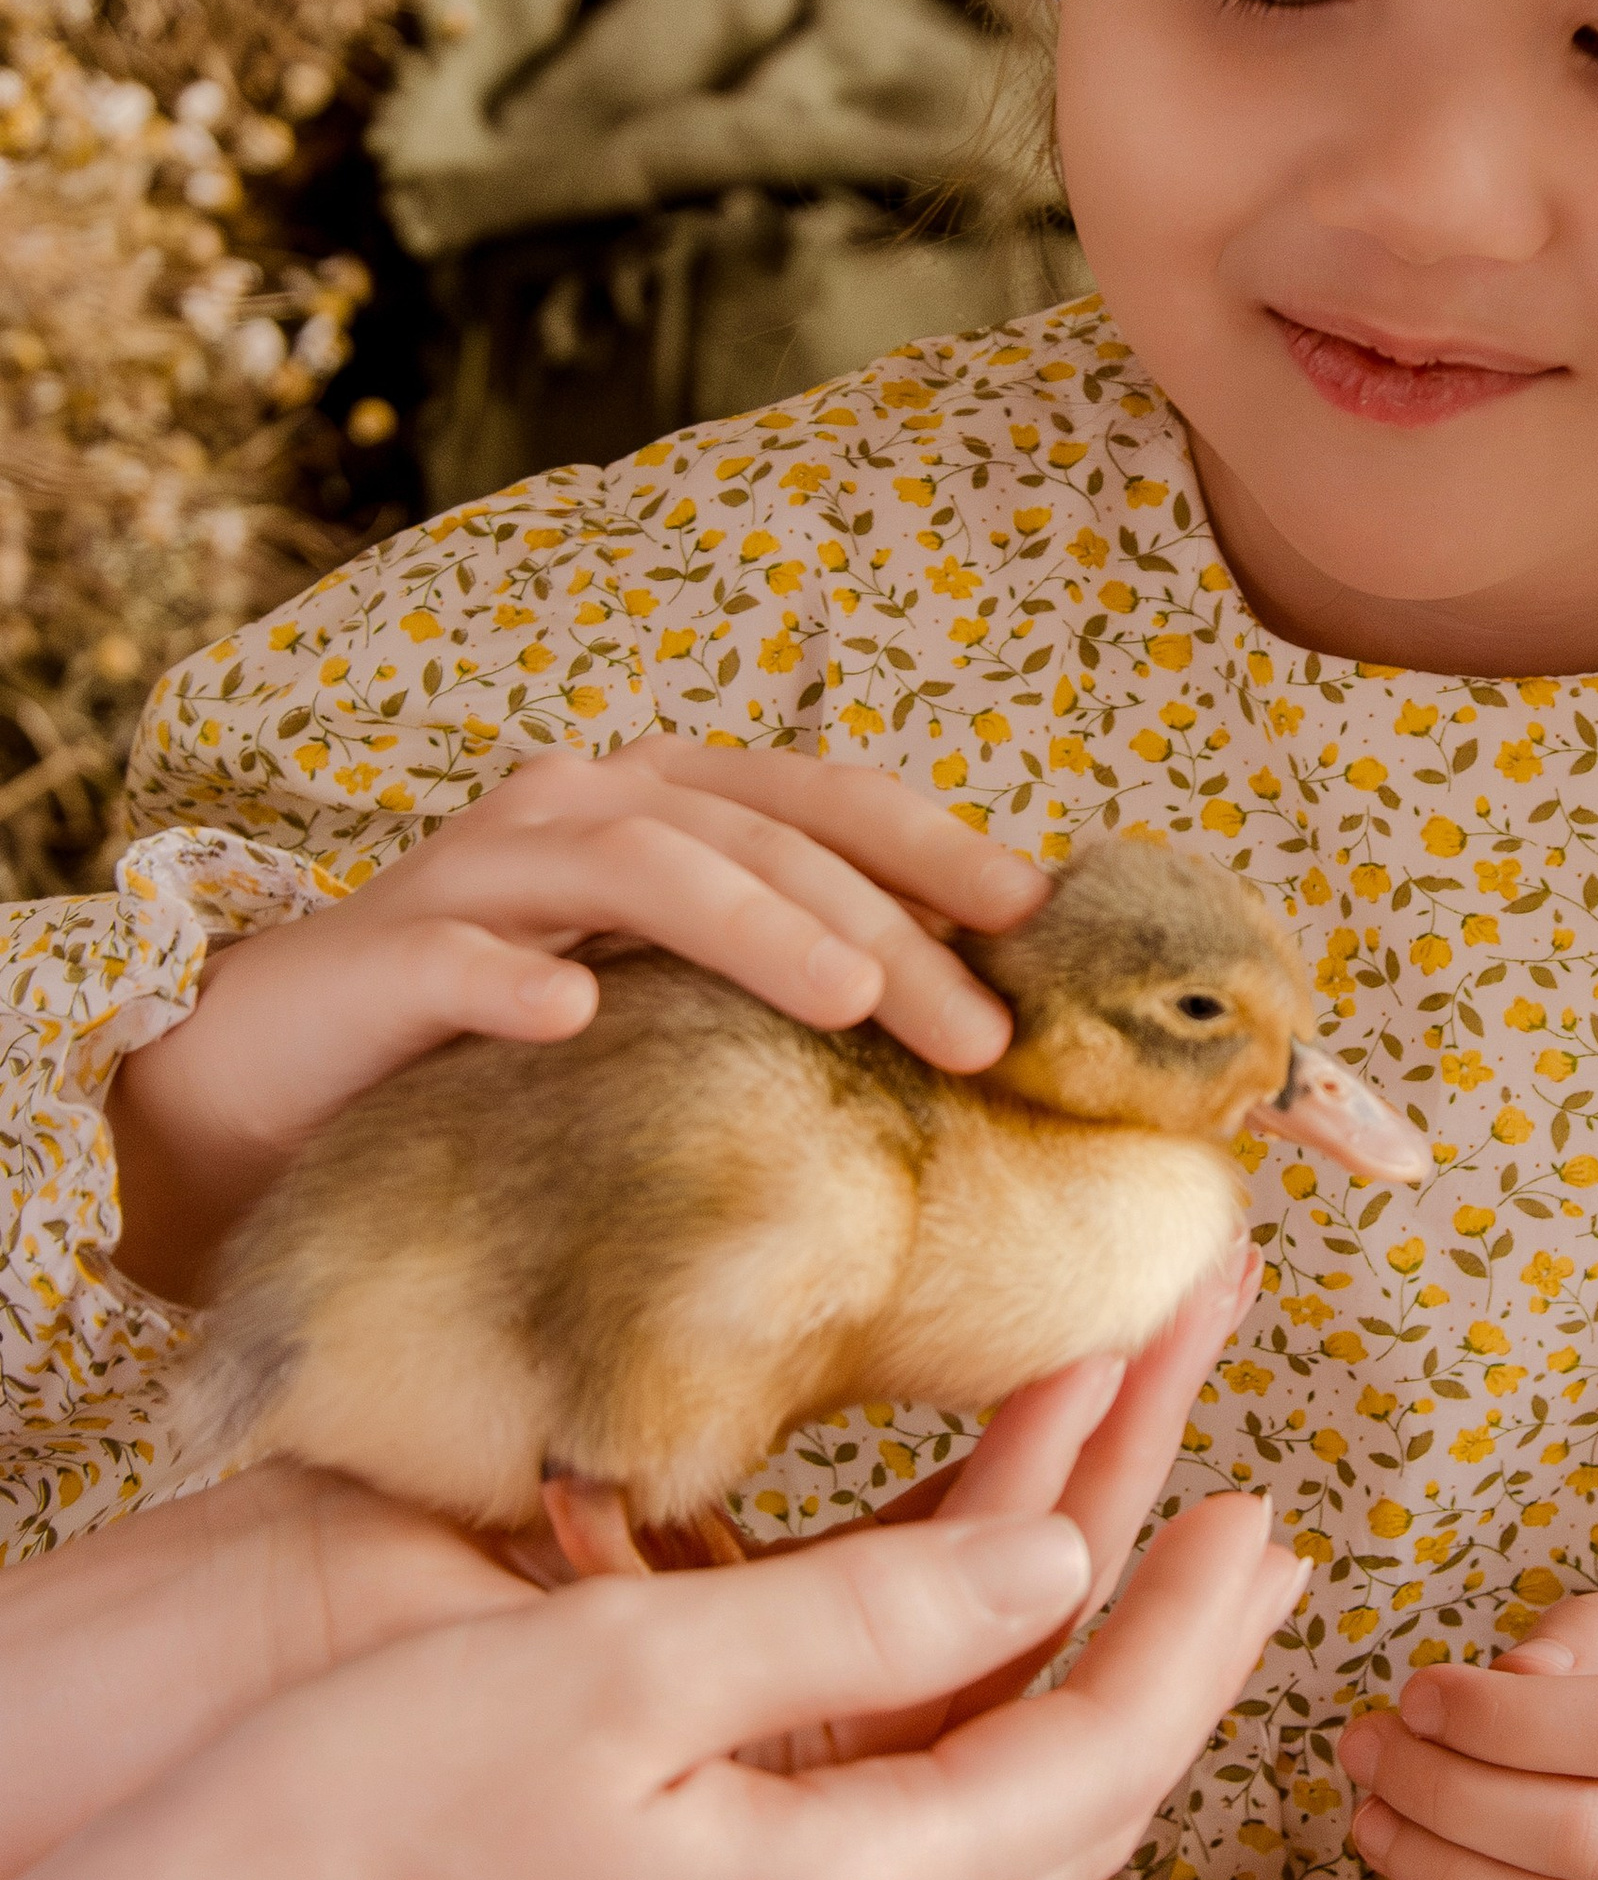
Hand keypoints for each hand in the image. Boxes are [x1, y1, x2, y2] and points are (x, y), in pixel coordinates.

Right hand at [0, 1486, 1300, 1879]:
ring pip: (978, 1782)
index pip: (1091, 1760)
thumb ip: (868, 1616)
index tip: (1265, 1499)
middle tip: (1262, 1506)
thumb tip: (1065, 1567)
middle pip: (1061, 1778)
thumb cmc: (367, 1819)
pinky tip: (972, 1594)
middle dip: (1169, 1628)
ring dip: (1068, 1639)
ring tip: (1158, 1514)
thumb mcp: (625, 1673)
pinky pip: (880, 1793)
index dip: (1189, 1627)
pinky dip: (948, 1676)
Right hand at [110, 733, 1050, 1298]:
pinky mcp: (389, 956)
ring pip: (641, 864)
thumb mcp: (662, 1007)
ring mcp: (481, 873)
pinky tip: (576, 1015)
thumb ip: (778, 985)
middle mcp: (580, 808)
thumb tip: (971, 1027)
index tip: (1042, 924)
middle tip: (986, 1033)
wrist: (274, 1080)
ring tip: (853, 998)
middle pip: (762, 836)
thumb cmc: (503, 1051)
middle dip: (888, 924)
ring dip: (755, 923)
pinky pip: (461, 958)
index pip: (823, 800)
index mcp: (663, 807)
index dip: (938, 846)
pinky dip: (518, 976)